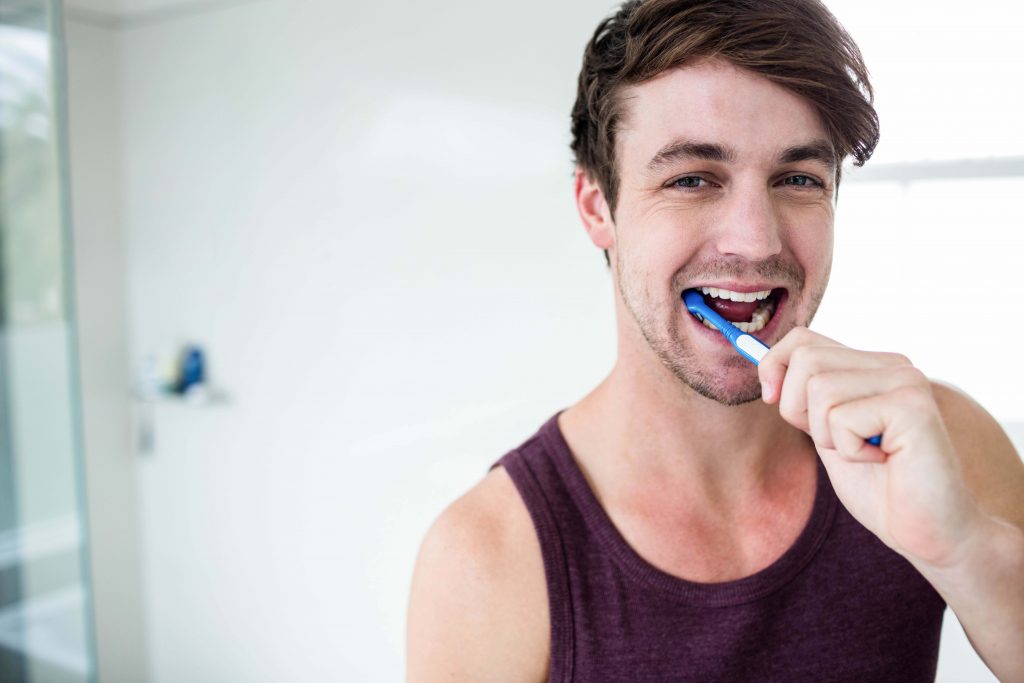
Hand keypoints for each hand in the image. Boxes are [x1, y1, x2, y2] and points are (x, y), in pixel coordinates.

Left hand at [758, 327, 984, 567]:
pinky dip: (849, 451)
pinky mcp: (912, 406)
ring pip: (819, 389)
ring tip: (866, 453)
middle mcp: (893, 365)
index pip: (802, 340)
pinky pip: (841, 419)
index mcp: (872, 366)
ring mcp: (906, 381)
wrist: (927, 532)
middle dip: (799, 409)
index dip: (773, 367)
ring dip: (829, 436)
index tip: (771, 399)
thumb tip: (763, 364)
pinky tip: (883, 461)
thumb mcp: (827, 432)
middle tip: (837, 442)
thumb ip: (805, 396)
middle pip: (805, 359)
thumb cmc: (878, 487)